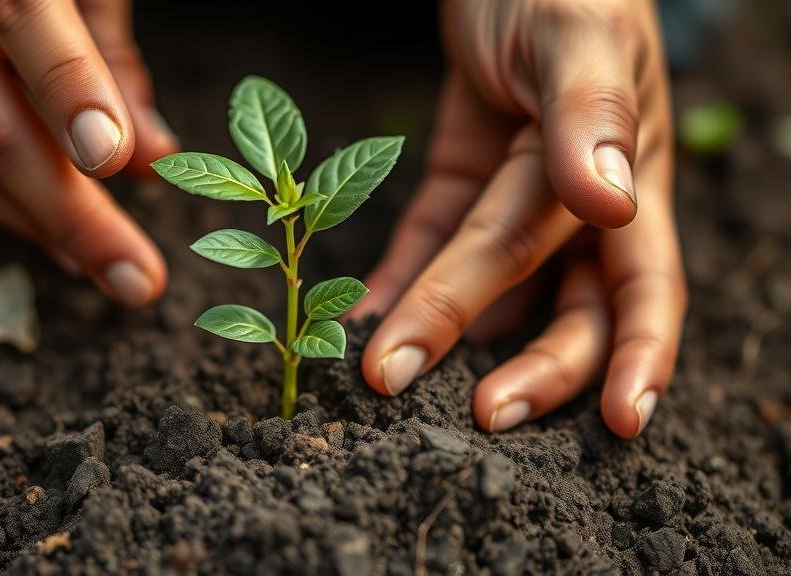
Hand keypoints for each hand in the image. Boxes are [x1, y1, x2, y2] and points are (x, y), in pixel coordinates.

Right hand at [0, 0, 178, 305]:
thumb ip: (111, 62)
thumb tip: (153, 160)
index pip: (25, 20)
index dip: (70, 94)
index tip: (112, 161)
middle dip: (74, 216)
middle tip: (139, 279)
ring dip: (48, 229)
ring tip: (114, 267)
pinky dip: (11, 208)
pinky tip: (60, 231)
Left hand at [351, 0, 685, 437]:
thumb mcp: (577, 34)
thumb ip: (591, 116)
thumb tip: (611, 206)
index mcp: (629, 175)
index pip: (638, 281)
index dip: (636, 355)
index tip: (620, 423)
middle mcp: (577, 202)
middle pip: (567, 308)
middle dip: (530, 370)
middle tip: (475, 416)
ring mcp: (513, 194)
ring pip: (495, 291)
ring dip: (451, 338)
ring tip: (397, 378)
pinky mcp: (458, 176)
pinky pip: (430, 242)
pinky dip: (400, 283)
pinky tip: (365, 319)